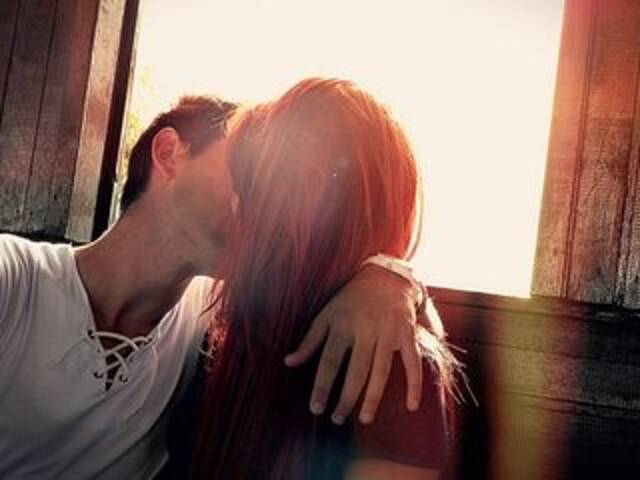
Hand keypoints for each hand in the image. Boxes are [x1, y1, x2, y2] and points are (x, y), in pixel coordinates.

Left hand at [284, 265, 422, 424]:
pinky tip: (411, 405)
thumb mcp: (326, 313)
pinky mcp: (407, 332)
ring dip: (373, 397)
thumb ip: (310, 340)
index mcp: (342, 324)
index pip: (329, 361)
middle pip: (356, 370)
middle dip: (346, 398)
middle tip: (337, 419)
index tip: (315, 408)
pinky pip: (412, 362)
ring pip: (381, 370)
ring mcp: (388, 331)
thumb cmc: (350, 298)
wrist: (386, 275)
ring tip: (365, 419)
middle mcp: (365, 329)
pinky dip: (414, 384)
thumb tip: (288, 361)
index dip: (322, 386)